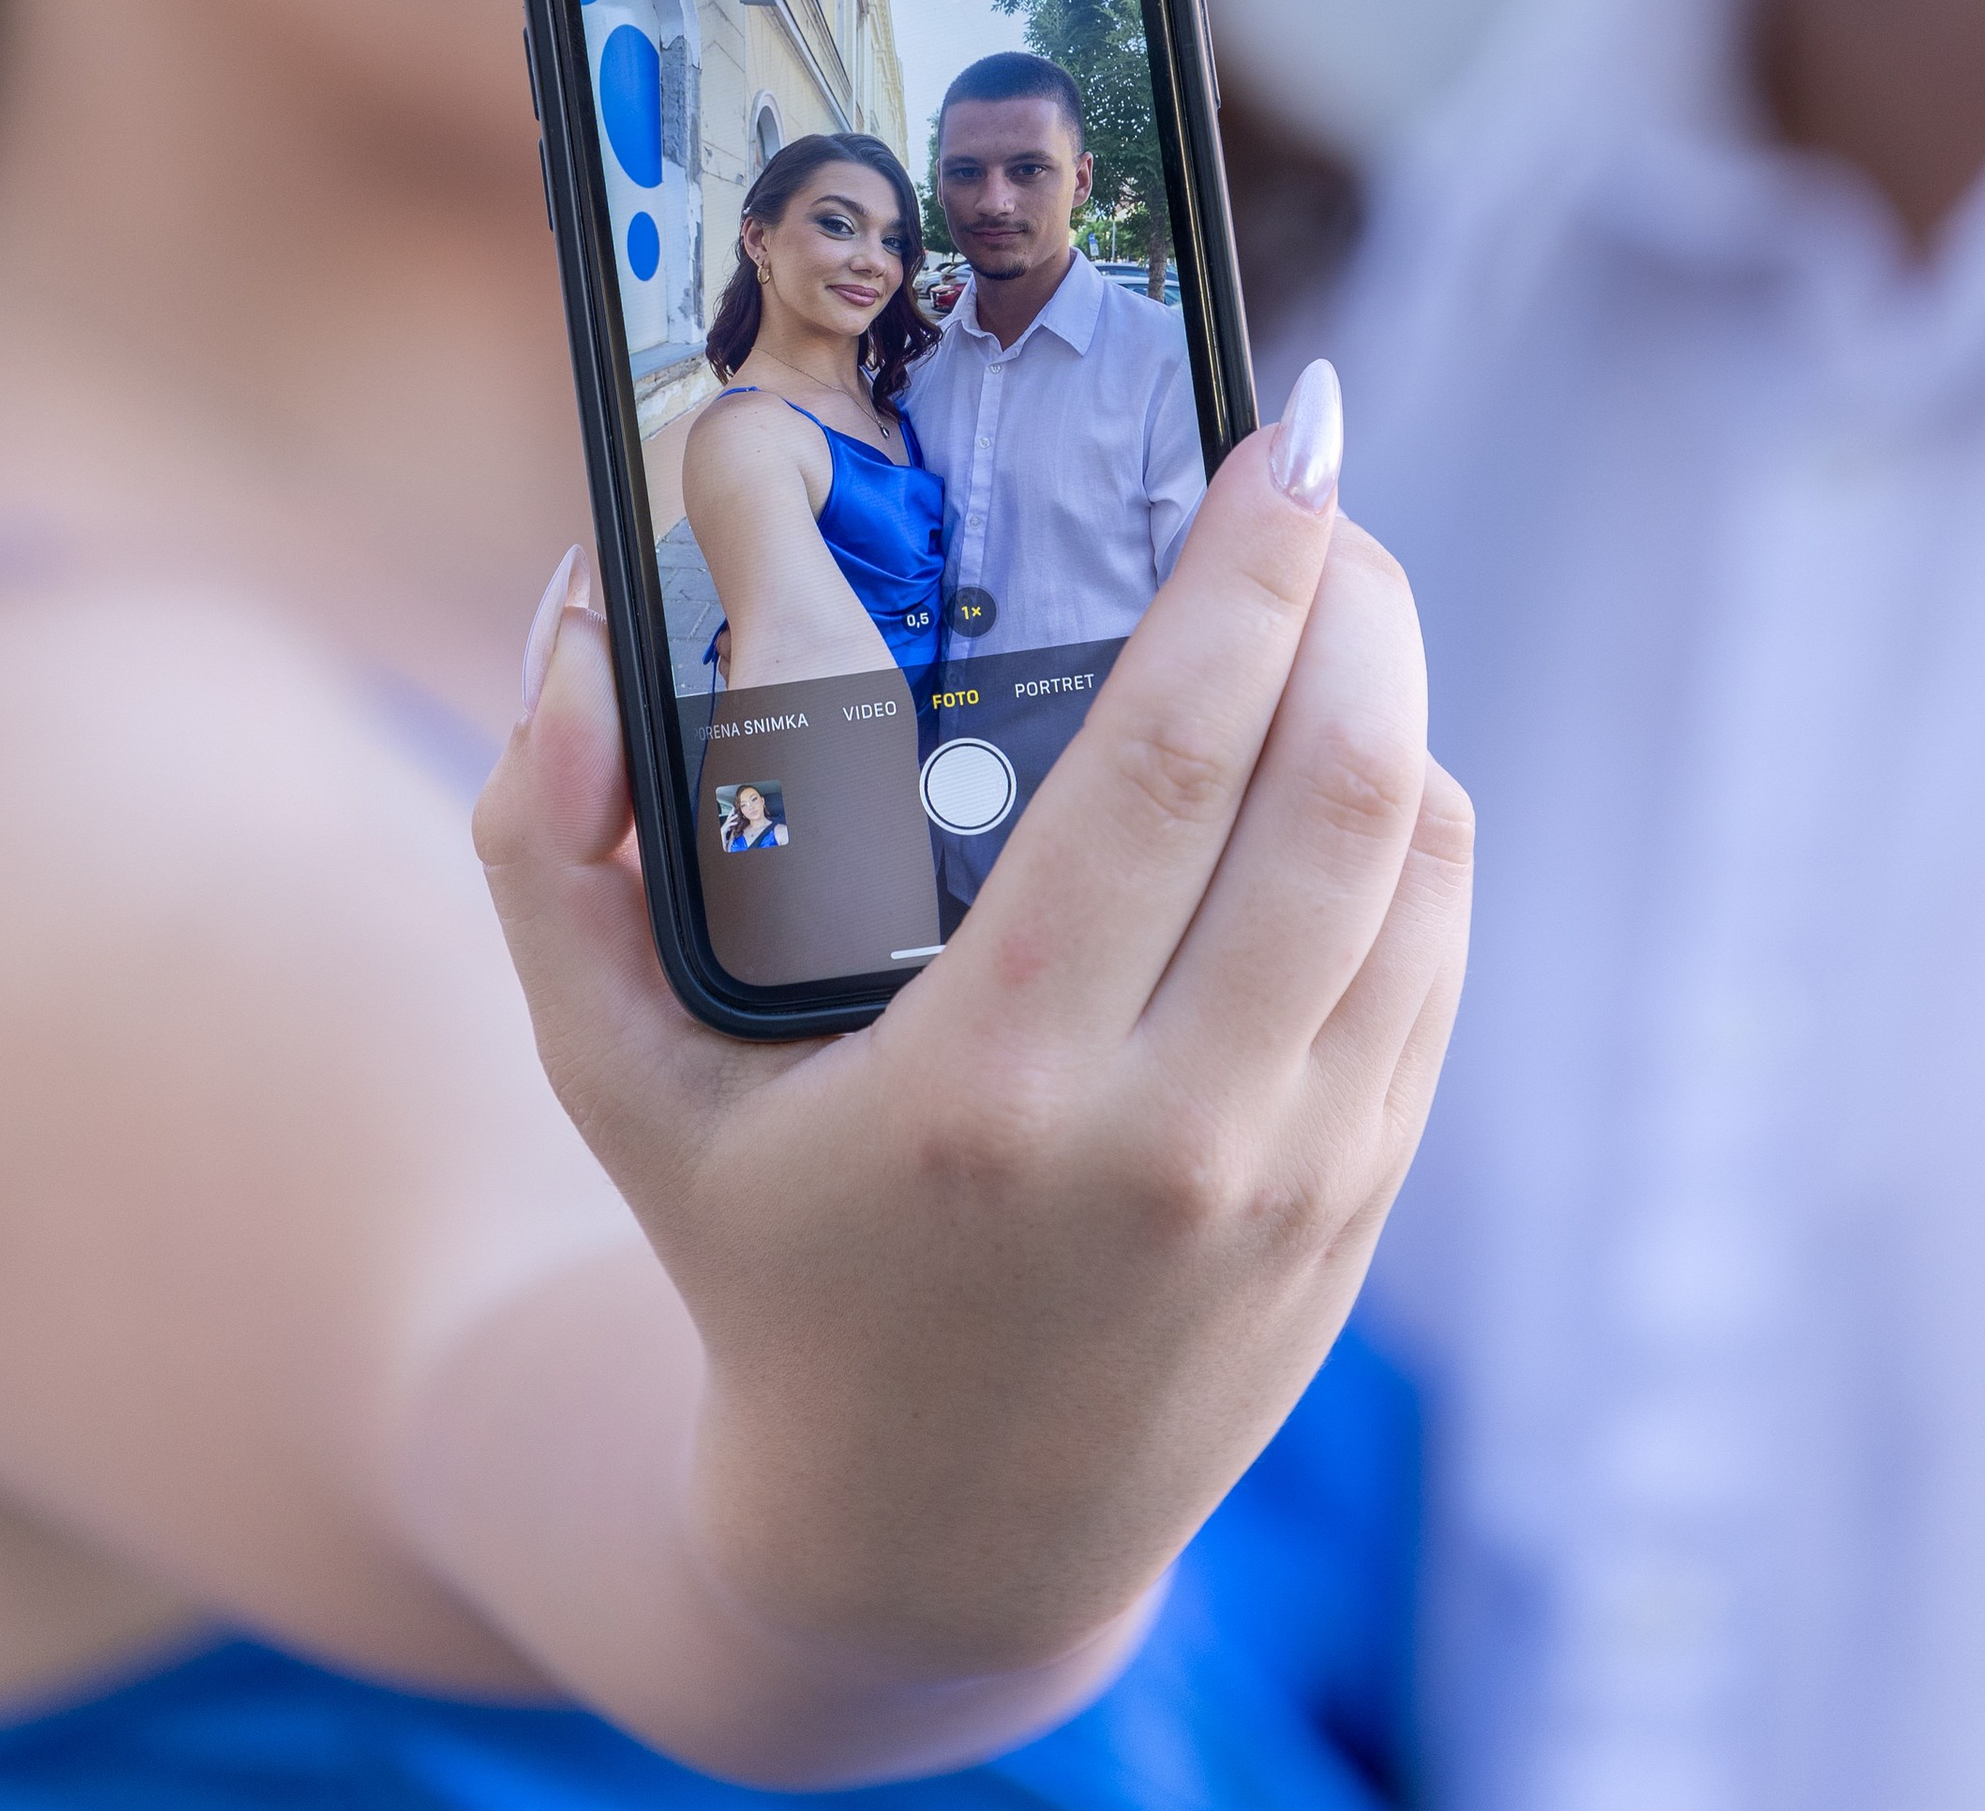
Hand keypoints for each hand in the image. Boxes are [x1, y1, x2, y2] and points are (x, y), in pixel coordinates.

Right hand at [475, 368, 1472, 1725]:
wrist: (928, 1540)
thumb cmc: (763, 1253)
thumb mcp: (612, 1077)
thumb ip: (549, 848)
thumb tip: (569, 614)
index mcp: (989, 1087)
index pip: (1172, 768)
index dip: (1249, 578)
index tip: (1277, 445)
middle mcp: (1173, 1134)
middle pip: (1339, 786)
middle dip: (1354, 594)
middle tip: (1309, 482)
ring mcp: (1294, 1171)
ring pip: (1415, 856)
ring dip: (1393, 689)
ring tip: (1325, 593)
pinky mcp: (1363, 1190)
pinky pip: (1434, 946)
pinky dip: (1410, 814)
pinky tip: (1341, 747)